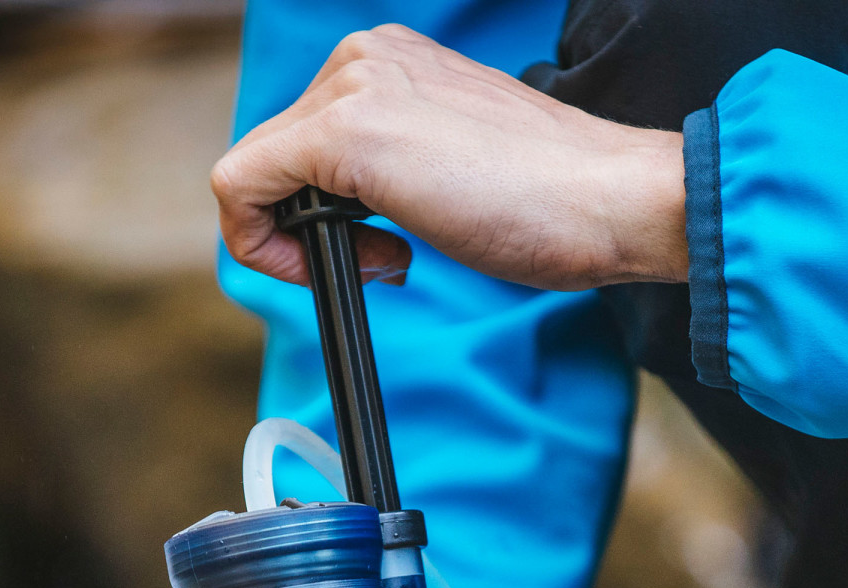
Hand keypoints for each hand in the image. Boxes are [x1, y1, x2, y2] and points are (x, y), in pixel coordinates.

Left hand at [210, 24, 686, 291]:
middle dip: (315, 227)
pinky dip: (266, 246)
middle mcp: (363, 59)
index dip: (324, 210)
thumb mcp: (460, 167)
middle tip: (390, 263)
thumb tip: (363, 210)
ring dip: (304, 239)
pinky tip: (346, 267)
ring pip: (257, 172)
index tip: (381, 249)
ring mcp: (351, 90)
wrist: (606, 199)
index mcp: (393, 62)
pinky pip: (241, 189)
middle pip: (279, 155)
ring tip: (391, 260)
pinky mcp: (342, 136)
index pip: (308, 137)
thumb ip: (406, 166)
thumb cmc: (557, 202)